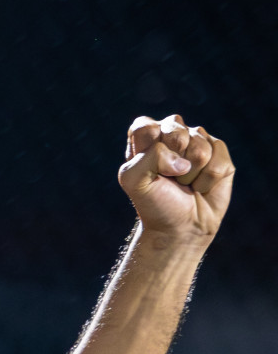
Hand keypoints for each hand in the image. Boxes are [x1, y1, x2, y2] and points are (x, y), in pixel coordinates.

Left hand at [118, 114, 234, 244]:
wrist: (179, 226)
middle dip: (170, 161)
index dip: (148, 152)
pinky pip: (218, 160)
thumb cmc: (154, 202)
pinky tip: (201, 185)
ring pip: (199, 148)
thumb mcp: (133, 181)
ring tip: (184, 183)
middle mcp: (173, 132)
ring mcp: (199, 140)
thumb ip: (147, 158)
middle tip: (169, 177)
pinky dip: (207, 180)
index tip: (148, 171)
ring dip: (189, 174)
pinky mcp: (220, 153)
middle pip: (175, 131)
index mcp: (147, 135)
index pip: (145, 127)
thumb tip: (183, 161)